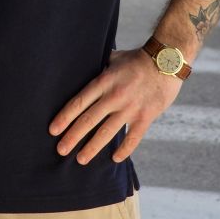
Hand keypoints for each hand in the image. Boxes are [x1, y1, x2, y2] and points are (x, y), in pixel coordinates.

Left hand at [48, 48, 181, 164]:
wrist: (166, 61)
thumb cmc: (137, 59)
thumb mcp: (113, 58)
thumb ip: (99, 67)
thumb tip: (82, 69)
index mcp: (104, 81)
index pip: (79, 102)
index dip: (65, 117)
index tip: (53, 130)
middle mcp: (114, 96)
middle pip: (88, 120)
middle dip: (72, 137)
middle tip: (60, 150)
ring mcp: (130, 108)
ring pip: (107, 133)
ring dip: (92, 147)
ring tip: (81, 159)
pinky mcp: (146, 117)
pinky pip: (132, 138)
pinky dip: (123, 150)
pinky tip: (114, 159)